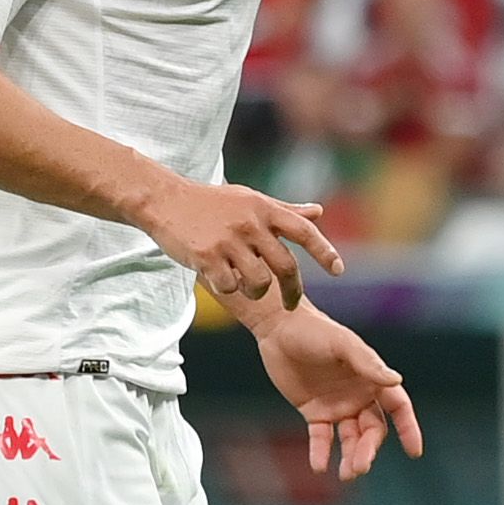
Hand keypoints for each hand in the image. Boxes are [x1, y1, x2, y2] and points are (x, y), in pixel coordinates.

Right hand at [144, 176, 343, 309]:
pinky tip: (218, 278)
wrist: (165, 200)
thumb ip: (286, 211)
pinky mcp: (207, 256)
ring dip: (256, 292)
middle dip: (293, 290)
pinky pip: (230, 287)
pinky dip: (228, 289)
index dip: (324, 251)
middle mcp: (251, 224)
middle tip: (292, 304)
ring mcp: (229, 241)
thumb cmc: (212, 202)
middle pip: (286, 266)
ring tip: (245, 285)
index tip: (338, 270)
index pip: (304, 230)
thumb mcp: (250, 200)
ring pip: (259, 283)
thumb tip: (318, 212)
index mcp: (264, 209)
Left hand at [254, 302, 422, 479]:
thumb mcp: (342, 344)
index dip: (408, 428)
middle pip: (372, 430)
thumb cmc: (315, 331)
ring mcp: (337, 406)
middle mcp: (359, 396)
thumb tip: (395, 380)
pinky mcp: (314, 412)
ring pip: (350, 438)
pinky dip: (321, 453)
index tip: (414, 452)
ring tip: (346, 475)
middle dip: (368, 449)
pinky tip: (319, 467)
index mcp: (372, 379)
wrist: (279, 328)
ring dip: (350, 456)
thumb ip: (367, 363)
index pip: (398, 407)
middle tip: (360, 467)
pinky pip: (321, 438)